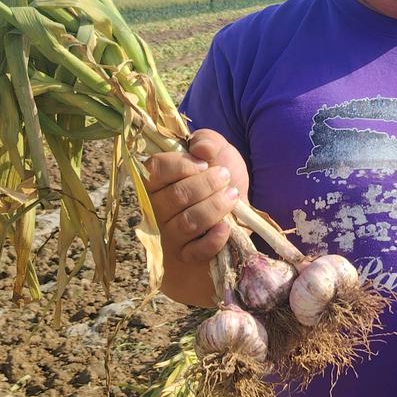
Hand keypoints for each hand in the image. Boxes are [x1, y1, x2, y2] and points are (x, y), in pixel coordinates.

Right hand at [144, 130, 249, 305]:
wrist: (241, 208)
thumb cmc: (222, 178)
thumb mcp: (220, 152)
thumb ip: (208, 141)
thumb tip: (200, 147)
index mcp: (159, 180)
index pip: (155, 170)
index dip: (182, 166)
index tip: (205, 164)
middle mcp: (158, 208)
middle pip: (176, 197)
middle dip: (207, 185)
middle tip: (225, 178)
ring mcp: (170, 234)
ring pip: (187, 222)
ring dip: (215, 207)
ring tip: (232, 196)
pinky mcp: (186, 256)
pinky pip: (195, 251)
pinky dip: (213, 239)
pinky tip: (225, 228)